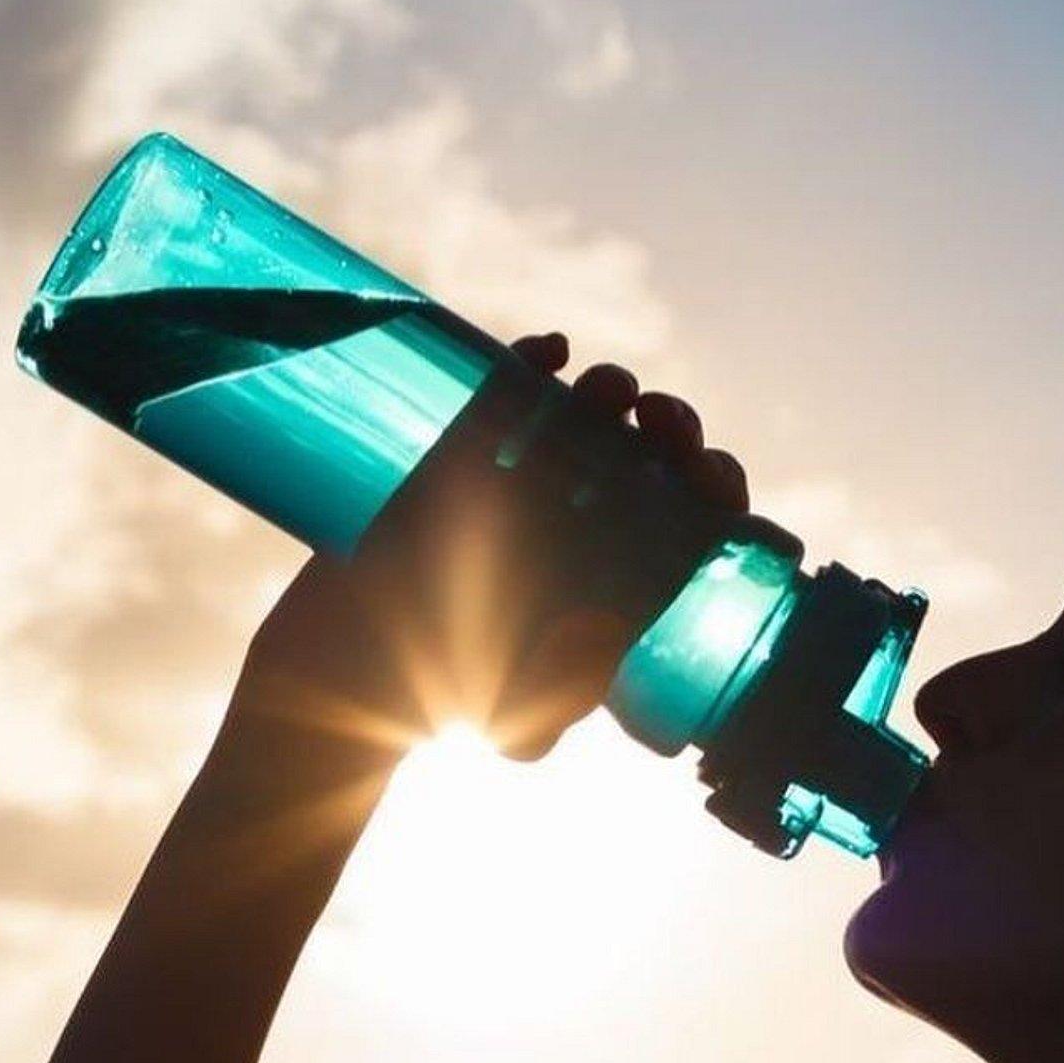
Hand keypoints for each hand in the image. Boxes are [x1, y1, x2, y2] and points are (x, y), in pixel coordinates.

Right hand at [224, 333, 758, 795]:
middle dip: (672, 430)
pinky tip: (551, 350)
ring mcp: (523, 484)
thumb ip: (565, 691)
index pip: (692, 522)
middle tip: (659, 425)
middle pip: (653, 458)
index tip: (704, 479)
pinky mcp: (461, 454)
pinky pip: (506, 392)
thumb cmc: (446, 698)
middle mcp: (580, 524)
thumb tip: (604, 650)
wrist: (348, 671)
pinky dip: (533, 362)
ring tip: (608, 391)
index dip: (715, 491)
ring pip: (590, 417)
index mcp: (615, 577)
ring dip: (613, 392)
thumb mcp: (522, 712)